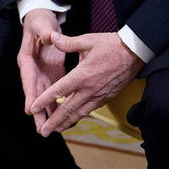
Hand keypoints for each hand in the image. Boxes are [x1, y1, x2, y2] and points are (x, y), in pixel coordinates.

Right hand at [17, 8, 66, 132]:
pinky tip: (64, 116)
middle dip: (38, 112)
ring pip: (45, 97)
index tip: (30, 109)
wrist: (43, 21)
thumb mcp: (41, 25)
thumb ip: (46, 32)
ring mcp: (42, 74)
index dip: (30, 94)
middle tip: (41, 129)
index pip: (27, 79)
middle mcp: (32, 70)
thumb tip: (50, 36)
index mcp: (26, 59)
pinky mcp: (52, 74)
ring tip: (52, 130)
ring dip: (48, 113)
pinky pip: (56, 92)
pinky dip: (59, 104)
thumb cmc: (40, 22)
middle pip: (35, 94)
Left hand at [30, 31, 144, 136]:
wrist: (135, 53)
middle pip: (68, 109)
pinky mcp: (106, 97)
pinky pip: (89, 110)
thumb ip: (68, 42)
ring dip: (66, 123)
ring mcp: (99, 95)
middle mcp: (89, 89)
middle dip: (54, 122)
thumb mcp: (88, 40)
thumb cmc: (111, 45)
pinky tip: (73, 118)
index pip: (59, 91)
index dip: (45, 100)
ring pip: (79, 113)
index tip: (34, 108)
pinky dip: (79, 116)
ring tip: (55, 130)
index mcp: (82, 75)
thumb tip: (52, 38)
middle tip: (42, 131)